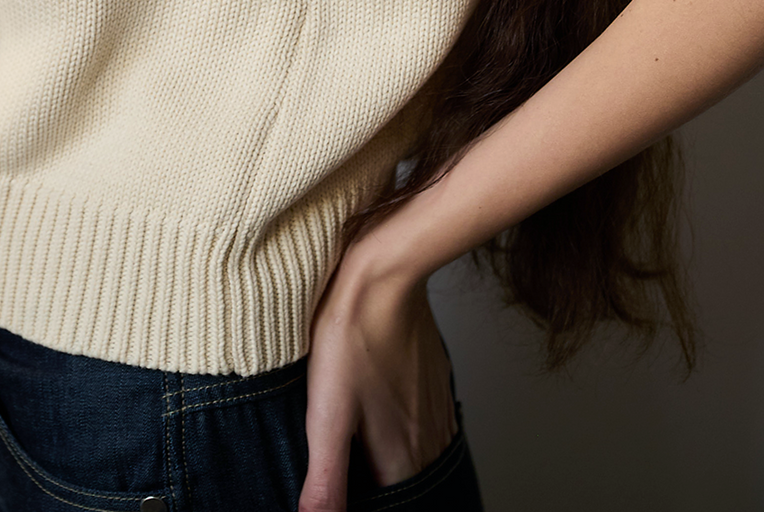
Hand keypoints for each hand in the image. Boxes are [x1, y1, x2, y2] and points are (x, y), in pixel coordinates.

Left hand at [299, 245, 456, 511]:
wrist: (384, 274)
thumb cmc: (352, 337)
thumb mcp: (327, 415)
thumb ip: (326, 479)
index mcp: (402, 458)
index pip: (391, 507)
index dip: (364, 505)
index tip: (344, 491)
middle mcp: (429, 441)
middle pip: (406, 486)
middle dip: (378, 487)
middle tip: (348, 468)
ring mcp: (437, 409)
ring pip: (416, 455)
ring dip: (389, 458)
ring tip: (357, 442)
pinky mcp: (434, 380)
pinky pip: (422, 422)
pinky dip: (400, 428)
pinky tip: (374, 407)